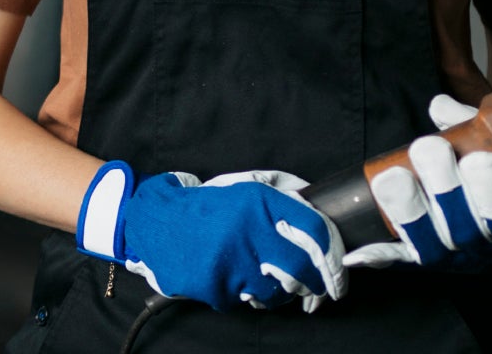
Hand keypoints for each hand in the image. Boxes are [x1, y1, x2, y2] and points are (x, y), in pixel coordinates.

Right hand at [76, 161, 346, 311]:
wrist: (153, 221)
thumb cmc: (205, 207)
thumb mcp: (245, 190)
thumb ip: (284, 203)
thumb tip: (322, 229)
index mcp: (259, 202)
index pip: (314, 233)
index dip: (333, 259)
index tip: (338, 277)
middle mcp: (247, 230)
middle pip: (300, 270)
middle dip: (312, 284)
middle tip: (312, 289)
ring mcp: (229, 261)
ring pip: (274, 292)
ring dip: (274, 290)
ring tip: (256, 274)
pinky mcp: (213, 285)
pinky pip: (243, 301)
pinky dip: (241, 294)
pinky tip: (229, 277)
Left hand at [342, 95, 491, 270]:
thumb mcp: (491, 145)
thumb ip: (470, 126)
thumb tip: (440, 108)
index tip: (478, 157)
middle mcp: (483, 245)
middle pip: (465, 230)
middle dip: (445, 188)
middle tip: (427, 148)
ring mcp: (451, 256)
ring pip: (432, 247)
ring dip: (410, 212)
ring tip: (391, 178)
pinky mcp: (421, 257)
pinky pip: (400, 260)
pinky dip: (378, 256)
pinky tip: (355, 254)